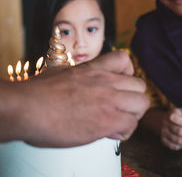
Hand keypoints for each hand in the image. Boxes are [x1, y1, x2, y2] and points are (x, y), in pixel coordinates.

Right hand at [0, 50, 148, 146]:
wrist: (28, 107)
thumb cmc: (38, 92)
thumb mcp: (60, 72)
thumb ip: (74, 75)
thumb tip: (76, 80)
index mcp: (93, 69)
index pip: (124, 59)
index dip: (128, 72)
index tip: (122, 83)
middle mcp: (105, 81)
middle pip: (140, 85)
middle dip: (134, 98)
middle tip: (121, 107)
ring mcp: (109, 100)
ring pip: (142, 103)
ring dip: (134, 114)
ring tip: (120, 122)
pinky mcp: (107, 120)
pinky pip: (132, 125)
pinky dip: (126, 131)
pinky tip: (112, 133)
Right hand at [161, 107, 181, 149]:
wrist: (166, 120)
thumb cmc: (180, 116)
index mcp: (171, 114)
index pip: (174, 118)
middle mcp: (165, 122)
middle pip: (179, 131)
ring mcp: (163, 131)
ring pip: (177, 140)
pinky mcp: (163, 139)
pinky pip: (174, 146)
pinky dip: (181, 146)